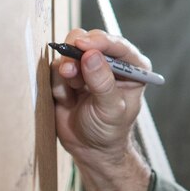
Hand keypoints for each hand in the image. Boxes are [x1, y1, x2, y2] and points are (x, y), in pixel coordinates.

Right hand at [51, 28, 149, 165]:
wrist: (90, 149)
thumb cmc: (109, 131)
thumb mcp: (110, 110)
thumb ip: (102, 83)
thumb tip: (90, 55)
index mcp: (132, 68)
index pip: (118, 46)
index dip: (100, 42)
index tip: (83, 45)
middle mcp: (110, 63)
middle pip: (91, 41)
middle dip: (77, 53)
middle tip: (70, 69)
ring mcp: (87, 67)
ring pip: (70, 52)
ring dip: (67, 70)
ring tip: (70, 90)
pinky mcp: (69, 76)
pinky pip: (57, 69)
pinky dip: (59, 84)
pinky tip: (67, 100)